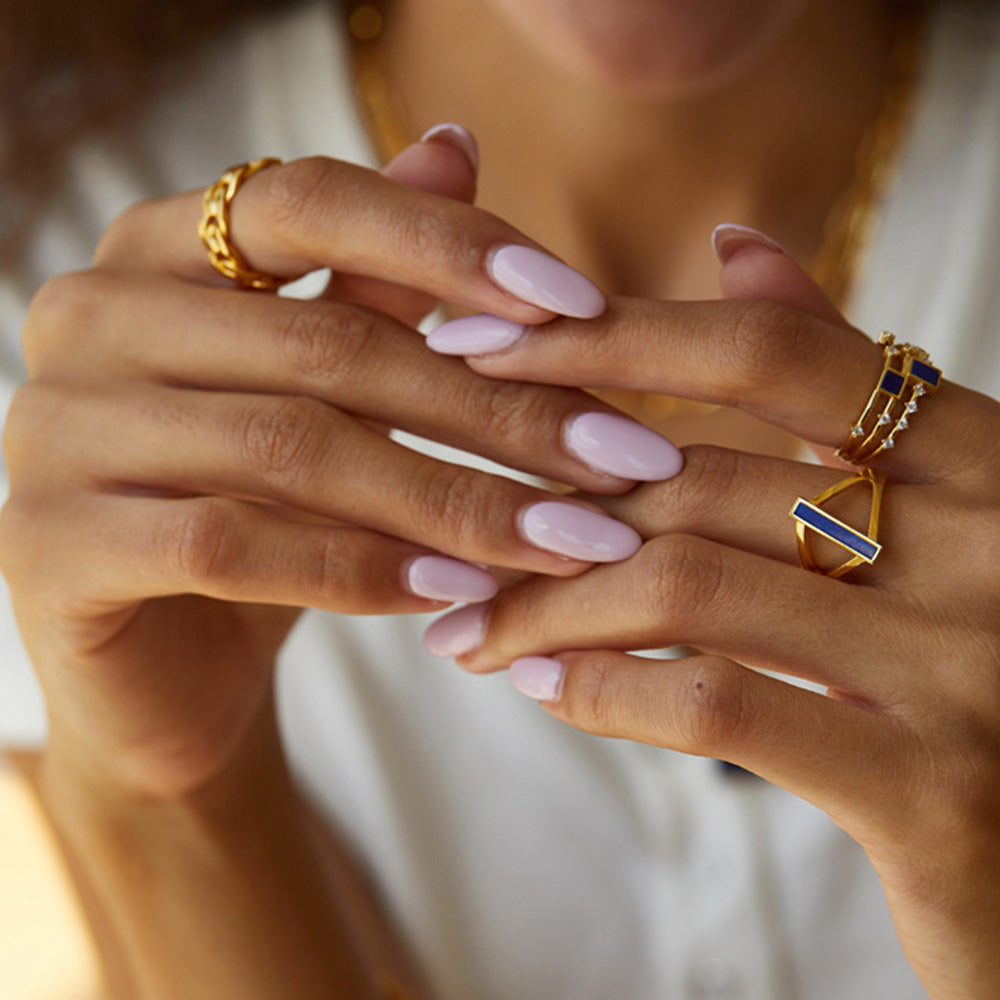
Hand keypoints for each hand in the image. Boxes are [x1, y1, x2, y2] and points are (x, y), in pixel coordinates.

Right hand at [0, 133, 680, 798]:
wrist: (160, 666)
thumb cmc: (259, 512)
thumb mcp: (323, 394)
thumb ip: (374, 276)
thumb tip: (458, 144)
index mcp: (155, 252)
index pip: (308, 200)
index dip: (450, 245)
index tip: (582, 305)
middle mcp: (90, 316)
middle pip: (328, 343)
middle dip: (497, 409)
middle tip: (621, 459)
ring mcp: (54, 429)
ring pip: (292, 446)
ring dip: (454, 498)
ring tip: (570, 538)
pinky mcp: (48, 544)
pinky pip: (229, 544)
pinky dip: (358, 569)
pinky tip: (457, 593)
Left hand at [425, 233, 999, 998]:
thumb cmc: (974, 661)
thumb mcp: (922, 509)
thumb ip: (837, 383)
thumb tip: (737, 245)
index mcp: (983, 457)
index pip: (771, 355)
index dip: (611, 337)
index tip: (477, 345)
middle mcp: (992, 540)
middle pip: (700, 481)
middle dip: (544, 506)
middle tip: (446, 524)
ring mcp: (970, 665)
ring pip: (686, 588)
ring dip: (546, 606)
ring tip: (467, 624)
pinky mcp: (936, 793)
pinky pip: (717, 707)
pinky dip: (604, 691)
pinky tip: (538, 687)